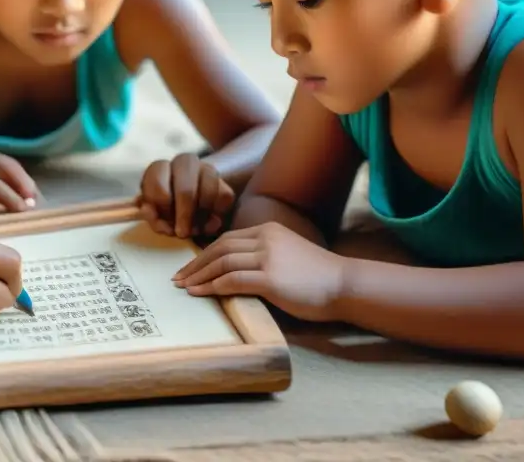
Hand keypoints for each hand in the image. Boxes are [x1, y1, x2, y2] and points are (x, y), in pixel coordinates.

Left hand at [137, 154, 234, 238]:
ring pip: (208, 193)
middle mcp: (183, 162)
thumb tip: (147, 211)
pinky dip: (218, 214)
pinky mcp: (224, 181)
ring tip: (196, 228)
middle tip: (183, 233)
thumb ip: (151, 215)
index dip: (161, 207)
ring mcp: (206, 168)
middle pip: (186, 190)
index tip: (163, 221)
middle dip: (184, 216)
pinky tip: (209, 220)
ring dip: (202, 216)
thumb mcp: (155, 215)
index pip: (157, 183)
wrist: (194, 205)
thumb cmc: (168, 212)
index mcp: (160, 168)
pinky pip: (224, 197)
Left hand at [172, 221, 345, 321]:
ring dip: (199, 275)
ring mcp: (268, 257)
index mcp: (268, 230)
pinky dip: (212, 287)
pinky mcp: (271, 278)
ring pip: (222, 262)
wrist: (345, 285)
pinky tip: (199, 294)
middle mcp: (265, 238)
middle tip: (178, 277)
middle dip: (195, 263)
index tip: (190, 267)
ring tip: (183, 287)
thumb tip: (235, 273)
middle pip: (219, 247)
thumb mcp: (287, 256)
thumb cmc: (318, 278)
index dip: (205, 253)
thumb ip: (263, 258)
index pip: (227, 239)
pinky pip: (232, 280)